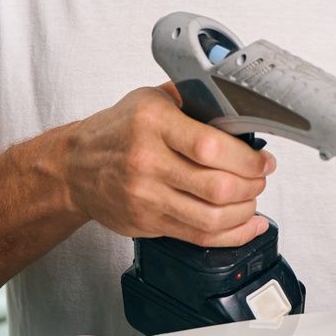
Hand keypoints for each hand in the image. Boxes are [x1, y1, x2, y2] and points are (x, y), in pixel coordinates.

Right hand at [63, 84, 274, 246]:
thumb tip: (238, 106)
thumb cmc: (114, 131)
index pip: (210, 146)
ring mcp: (146, 197)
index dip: (247, 159)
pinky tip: (247, 226)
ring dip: (245, 212)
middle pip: (216, 186)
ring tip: (253, 199)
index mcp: (153, 123)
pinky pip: (198, 236)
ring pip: (211, 217)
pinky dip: (231, 235)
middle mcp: (148, 161)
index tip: (264, 160)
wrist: (72, 168)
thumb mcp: (149, 99)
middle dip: (252, 185)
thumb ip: (191, 99)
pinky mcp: (147, 223)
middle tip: (261, 178)